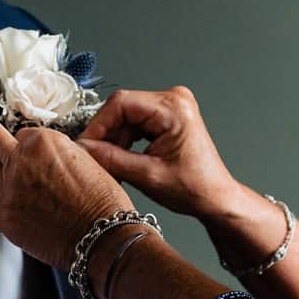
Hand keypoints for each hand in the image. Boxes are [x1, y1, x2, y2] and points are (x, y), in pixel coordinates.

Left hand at [0, 120, 133, 269]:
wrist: (103, 238)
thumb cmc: (102, 204)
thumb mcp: (87, 159)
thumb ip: (57, 151)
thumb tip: (43, 154)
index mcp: (44, 142)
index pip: (20, 131)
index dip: (24, 143)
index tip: (25, 151)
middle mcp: (22, 161)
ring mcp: (10, 189)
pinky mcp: (4, 217)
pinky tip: (7, 204)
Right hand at [75, 87, 242, 221]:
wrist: (215, 198)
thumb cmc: (195, 188)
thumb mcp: (147, 176)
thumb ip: (111, 160)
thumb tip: (83, 149)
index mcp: (174, 108)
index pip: (120, 103)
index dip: (98, 125)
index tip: (85, 146)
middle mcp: (174, 100)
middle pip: (122, 108)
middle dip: (105, 135)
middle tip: (93, 158)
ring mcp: (171, 107)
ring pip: (126, 117)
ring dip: (114, 140)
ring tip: (109, 164)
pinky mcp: (167, 117)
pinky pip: (135, 123)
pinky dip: (124, 141)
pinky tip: (121, 159)